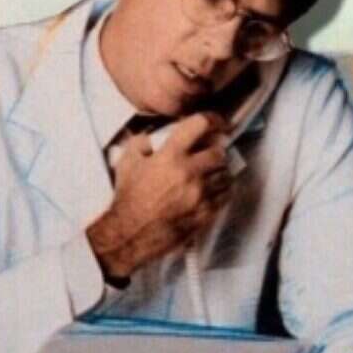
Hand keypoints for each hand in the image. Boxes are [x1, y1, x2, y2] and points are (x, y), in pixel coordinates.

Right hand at [87, 112, 233, 276]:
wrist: (130, 233)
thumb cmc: (128, 200)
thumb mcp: (127, 162)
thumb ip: (141, 142)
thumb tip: (152, 137)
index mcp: (170, 156)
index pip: (200, 125)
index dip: (212, 120)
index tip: (216, 123)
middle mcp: (188, 173)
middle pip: (219, 152)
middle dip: (215, 151)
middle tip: (211, 153)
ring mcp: (199, 194)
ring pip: (225, 175)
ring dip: (220, 171)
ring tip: (211, 173)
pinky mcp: (205, 213)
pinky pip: (225, 196)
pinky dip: (221, 191)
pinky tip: (212, 190)